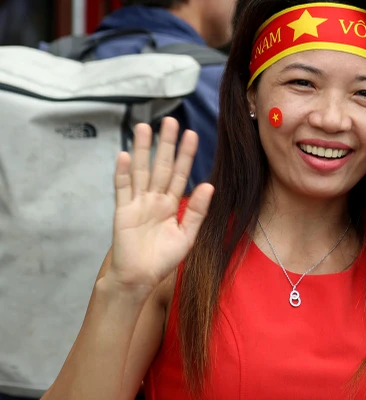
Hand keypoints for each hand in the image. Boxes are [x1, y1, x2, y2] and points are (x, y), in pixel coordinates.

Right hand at [105, 118, 213, 294]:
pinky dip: (123, 172)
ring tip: (144, 128)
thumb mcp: (187, 236)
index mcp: (172, 204)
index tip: (192, 134)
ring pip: (140, 171)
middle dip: (165, 144)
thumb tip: (210, 185)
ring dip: (142, 150)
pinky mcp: (122, 212)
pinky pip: (122, 188)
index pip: (180, 174)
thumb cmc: (163, 259)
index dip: (186, 155)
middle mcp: (154, 199)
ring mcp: (137, 203)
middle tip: (170, 121)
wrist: (139, 279)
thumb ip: (197, 211)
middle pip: (160, 166)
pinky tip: (125, 155)